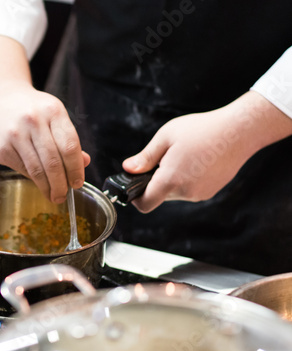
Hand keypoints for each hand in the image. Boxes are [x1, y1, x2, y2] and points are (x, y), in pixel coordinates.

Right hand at [0, 80, 89, 203]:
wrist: (0, 97)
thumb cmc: (32, 109)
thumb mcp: (54, 115)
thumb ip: (68, 139)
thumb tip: (83, 163)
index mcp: (52, 111)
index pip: (69, 146)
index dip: (76, 169)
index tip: (78, 182)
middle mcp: (33, 120)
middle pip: (53, 161)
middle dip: (61, 184)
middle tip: (63, 196)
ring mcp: (15, 134)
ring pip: (36, 169)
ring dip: (47, 187)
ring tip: (53, 195)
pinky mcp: (1, 148)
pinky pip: (22, 169)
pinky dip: (32, 179)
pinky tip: (38, 182)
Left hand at [122, 91, 291, 212]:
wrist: (240, 131)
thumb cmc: (202, 130)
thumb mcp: (166, 137)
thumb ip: (145, 157)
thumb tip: (128, 169)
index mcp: (171, 179)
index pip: (145, 203)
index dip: (135, 198)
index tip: (133, 186)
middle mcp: (186, 192)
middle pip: (159, 195)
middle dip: (156, 181)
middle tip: (164, 158)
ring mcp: (200, 194)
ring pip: (175, 192)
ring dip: (172, 179)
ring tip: (183, 156)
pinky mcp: (211, 192)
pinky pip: (190, 190)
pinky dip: (187, 179)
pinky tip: (196, 161)